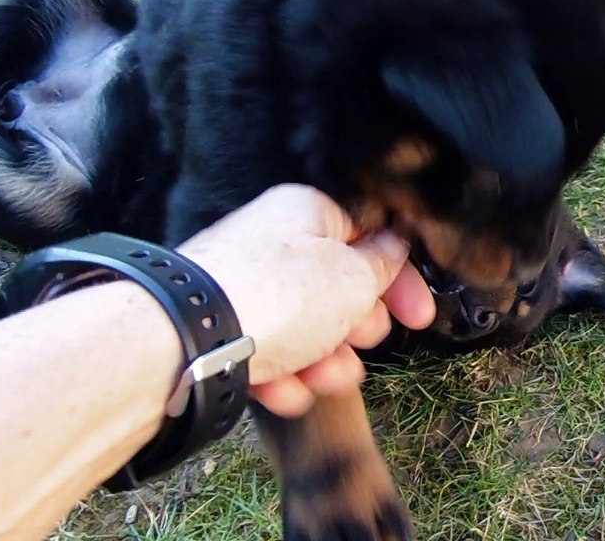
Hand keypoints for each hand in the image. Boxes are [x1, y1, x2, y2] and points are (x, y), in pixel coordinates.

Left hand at [176, 184, 434, 416]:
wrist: (185, 338)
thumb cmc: (276, 296)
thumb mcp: (353, 277)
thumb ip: (382, 263)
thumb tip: (392, 247)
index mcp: (308, 213)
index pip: (369, 239)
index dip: (400, 280)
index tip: (419, 317)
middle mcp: (271, 242)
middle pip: (335, 286)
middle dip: (357, 325)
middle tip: (364, 340)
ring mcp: (242, 287)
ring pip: (302, 327)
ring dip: (325, 359)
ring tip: (328, 378)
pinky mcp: (218, 329)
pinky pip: (265, 353)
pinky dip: (282, 376)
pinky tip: (287, 392)